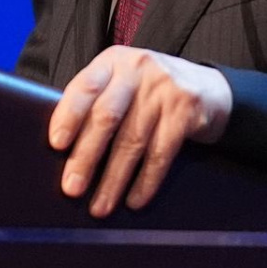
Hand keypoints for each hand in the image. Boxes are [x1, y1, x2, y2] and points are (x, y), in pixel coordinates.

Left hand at [48, 46, 231, 217]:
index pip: (86, 86)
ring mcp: (164, 88)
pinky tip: (134, 200)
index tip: (56, 144)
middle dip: (86, 156)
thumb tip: (64, 149)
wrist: (210, 88)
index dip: (69, 115)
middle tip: (72, 187)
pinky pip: (161, 153)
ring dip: (114, 179)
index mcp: (113, 62)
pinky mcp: (186, 110)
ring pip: (132, 140)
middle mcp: (138, 69)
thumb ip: (98, 102)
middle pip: (107, 116)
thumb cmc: (151, 91)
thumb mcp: (123, 82)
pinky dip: (146, 181)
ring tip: (100, 206)